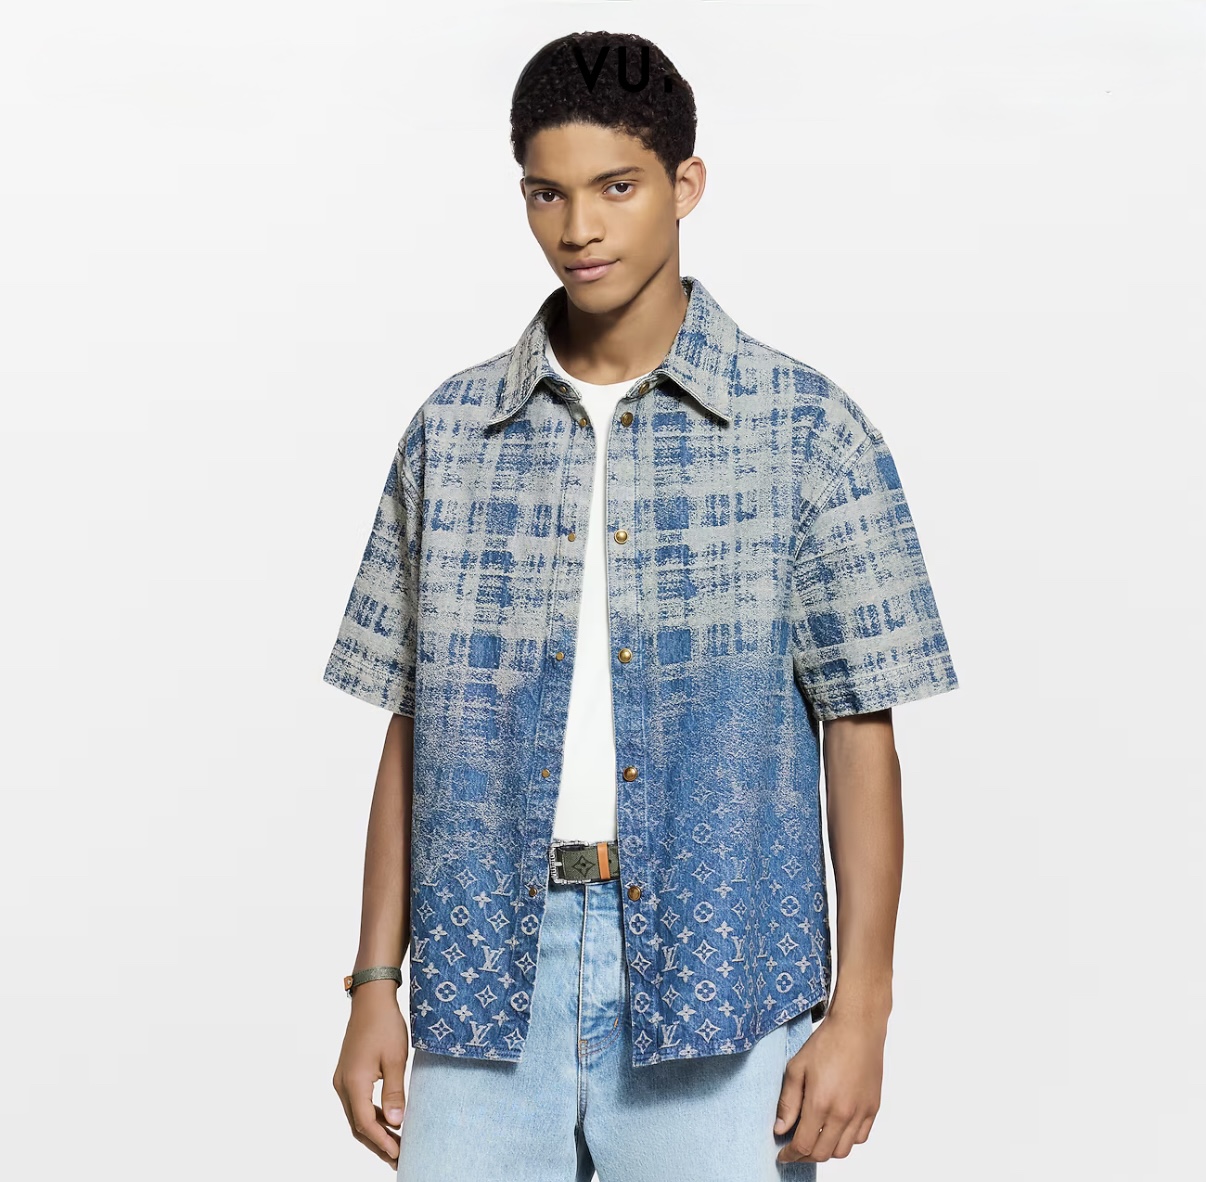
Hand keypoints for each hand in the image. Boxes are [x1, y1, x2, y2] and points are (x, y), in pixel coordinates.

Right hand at [332, 982, 410, 1164]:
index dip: (382, 1141)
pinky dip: (371, 1116)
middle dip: (377, 1144)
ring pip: (356, 1115)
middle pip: (358, 1125)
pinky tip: (388, 1122)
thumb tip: (396, 1124)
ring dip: (374, 1131)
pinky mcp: (348, 1074)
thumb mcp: (395, 1058)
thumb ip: (394, 1093)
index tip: (398, 1154)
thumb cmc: (385, 1024)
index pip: (366, 1123)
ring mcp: (343, 1079)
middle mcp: (343, 1084)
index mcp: (353, 1082)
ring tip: (395, 1145)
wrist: (371, 999)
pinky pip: (357, 1103)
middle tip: (397, 1159)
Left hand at [773, 1007, 884, 1162]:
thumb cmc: (826, 1043)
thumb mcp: (796, 1068)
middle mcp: (842, 1113)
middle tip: (795, 1149)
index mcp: (820, 1103)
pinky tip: (835, 1129)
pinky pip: (859, 1138)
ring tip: (814, 1139)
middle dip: (805, 1156)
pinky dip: (846, 1140)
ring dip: (826, 1150)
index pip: (803, 1145)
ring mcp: (860, 1113)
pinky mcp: (872, 1108)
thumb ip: (788, 1102)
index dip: (790, 1155)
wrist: (857, 1028)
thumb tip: (780, 1129)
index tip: (782, 1155)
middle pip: (822, 1153)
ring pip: (842, 1151)